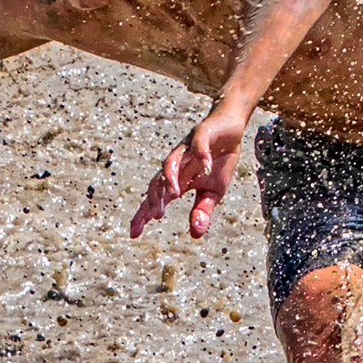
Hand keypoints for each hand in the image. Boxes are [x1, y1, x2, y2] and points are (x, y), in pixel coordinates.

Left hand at [129, 108, 246, 240]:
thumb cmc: (218, 161)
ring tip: (174, 192)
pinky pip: (198, 144)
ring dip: (170, 176)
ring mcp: (187, 149)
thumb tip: (195, 234)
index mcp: (177, 180)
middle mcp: (177, 165)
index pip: (156, 199)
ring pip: (171, 161)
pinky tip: (205, 165)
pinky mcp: (202, 134)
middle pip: (157, 182)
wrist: (229, 128)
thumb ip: (202, 211)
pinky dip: (201, 154)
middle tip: (156, 215)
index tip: (134, 233)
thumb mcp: (213, 192)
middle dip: (154, 198)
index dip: (144, 215)